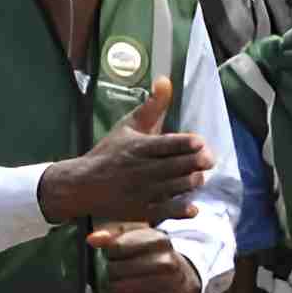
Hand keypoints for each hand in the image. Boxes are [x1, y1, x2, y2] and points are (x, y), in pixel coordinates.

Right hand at [38, 79, 209, 224]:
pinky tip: (193, 207)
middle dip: (197, 163)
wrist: (83, 185)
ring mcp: (141, 192)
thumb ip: (152, 106)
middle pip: (177, 166)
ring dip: (192, 182)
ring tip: (199, 177)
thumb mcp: (128, 126)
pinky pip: (166, 212)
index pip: (167, 144)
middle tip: (208, 160)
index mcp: (138, 147)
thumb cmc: (109, 153)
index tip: (200, 142)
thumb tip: (166, 80)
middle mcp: (141, 169)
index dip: (187, 143)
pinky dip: (182, 210)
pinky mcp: (140, 211)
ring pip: (175, 187)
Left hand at [90, 223, 200, 292]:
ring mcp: (170, 281)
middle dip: (109, 274)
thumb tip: (93, 239)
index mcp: (158, 239)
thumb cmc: (152, 255)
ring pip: (127, 288)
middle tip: (107, 275)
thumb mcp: (137, 237)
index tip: (108, 256)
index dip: (108, 253)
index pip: (118, 246)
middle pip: (120, 269)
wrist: (182, 275)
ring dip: (114, 291)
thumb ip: (113, 235)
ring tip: (111, 289)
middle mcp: (167, 259)